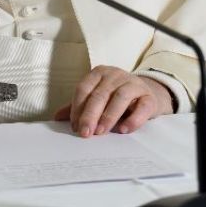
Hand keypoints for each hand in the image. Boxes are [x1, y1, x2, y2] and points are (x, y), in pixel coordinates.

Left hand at [53, 66, 173, 137]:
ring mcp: (133, 83)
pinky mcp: (149, 96)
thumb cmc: (115, 98)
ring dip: (109, 116)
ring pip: (120, 97)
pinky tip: (124, 130)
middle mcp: (115, 75)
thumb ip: (78, 106)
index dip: (77, 108)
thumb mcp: (96, 99)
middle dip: (90, 115)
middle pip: (100, 94)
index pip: (83, 89)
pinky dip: (133, 119)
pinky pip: (142, 107)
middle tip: (85, 133)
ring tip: (101, 132)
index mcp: (98, 73)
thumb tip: (56, 118)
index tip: (74, 126)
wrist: (146, 95)